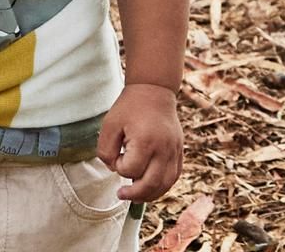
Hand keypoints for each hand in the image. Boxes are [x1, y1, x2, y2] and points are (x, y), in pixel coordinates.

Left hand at [97, 83, 182, 202]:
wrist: (154, 90)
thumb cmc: (129, 107)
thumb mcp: (109, 124)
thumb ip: (105, 150)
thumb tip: (114, 169)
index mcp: (145, 141)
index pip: (131, 169)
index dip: (119, 167)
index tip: (115, 154)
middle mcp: (163, 149)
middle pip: (151, 184)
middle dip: (134, 193)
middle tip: (121, 194)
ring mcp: (174, 151)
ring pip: (165, 185)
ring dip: (149, 194)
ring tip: (135, 195)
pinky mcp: (179, 151)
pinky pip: (174, 177)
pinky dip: (162, 186)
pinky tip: (150, 187)